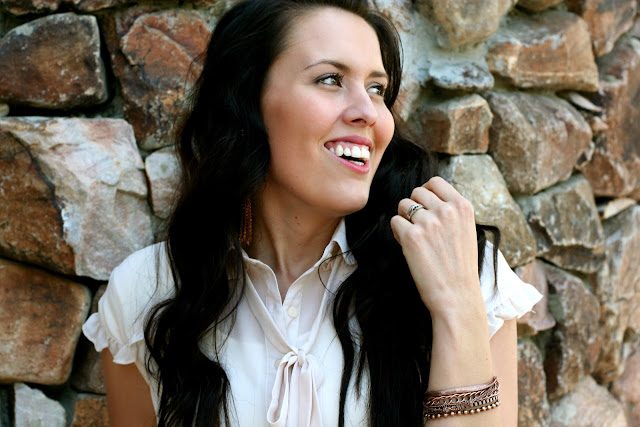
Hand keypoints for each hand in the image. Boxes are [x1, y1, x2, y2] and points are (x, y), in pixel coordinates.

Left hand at [389, 176, 481, 319]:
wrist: (457, 296)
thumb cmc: (460, 266)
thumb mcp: (465, 230)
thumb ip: (450, 211)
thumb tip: (426, 195)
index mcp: (463, 206)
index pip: (435, 182)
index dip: (426, 192)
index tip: (424, 204)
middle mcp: (446, 210)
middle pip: (416, 191)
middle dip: (413, 206)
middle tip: (419, 226)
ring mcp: (428, 222)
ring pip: (402, 205)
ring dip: (404, 219)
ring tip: (415, 238)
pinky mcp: (411, 237)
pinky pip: (394, 222)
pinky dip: (398, 233)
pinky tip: (408, 246)